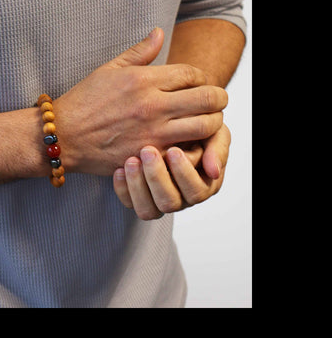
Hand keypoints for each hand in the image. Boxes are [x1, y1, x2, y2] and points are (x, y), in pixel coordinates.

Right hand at [52, 27, 227, 174]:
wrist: (64, 137)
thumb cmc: (84, 103)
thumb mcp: (108, 69)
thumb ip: (139, 52)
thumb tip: (159, 33)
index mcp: (144, 80)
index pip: (193, 74)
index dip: (203, 78)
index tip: (199, 85)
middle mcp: (153, 105)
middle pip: (209, 99)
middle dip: (218, 99)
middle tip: (214, 103)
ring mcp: (154, 132)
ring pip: (205, 126)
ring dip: (212, 123)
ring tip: (206, 122)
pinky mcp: (150, 155)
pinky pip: (187, 151)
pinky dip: (195, 146)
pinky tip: (188, 142)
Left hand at [113, 124, 230, 219]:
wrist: (171, 127)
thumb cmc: (196, 129)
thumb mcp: (213, 132)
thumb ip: (218, 148)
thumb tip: (214, 171)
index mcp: (203, 186)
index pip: (195, 192)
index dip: (183, 173)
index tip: (172, 150)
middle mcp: (182, 198)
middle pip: (169, 203)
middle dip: (157, 177)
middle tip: (147, 150)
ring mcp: (159, 201)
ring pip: (148, 210)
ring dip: (138, 185)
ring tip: (131, 160)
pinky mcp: (140, 199)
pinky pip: (129, 204)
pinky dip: (123, 189)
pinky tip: (119, 169)